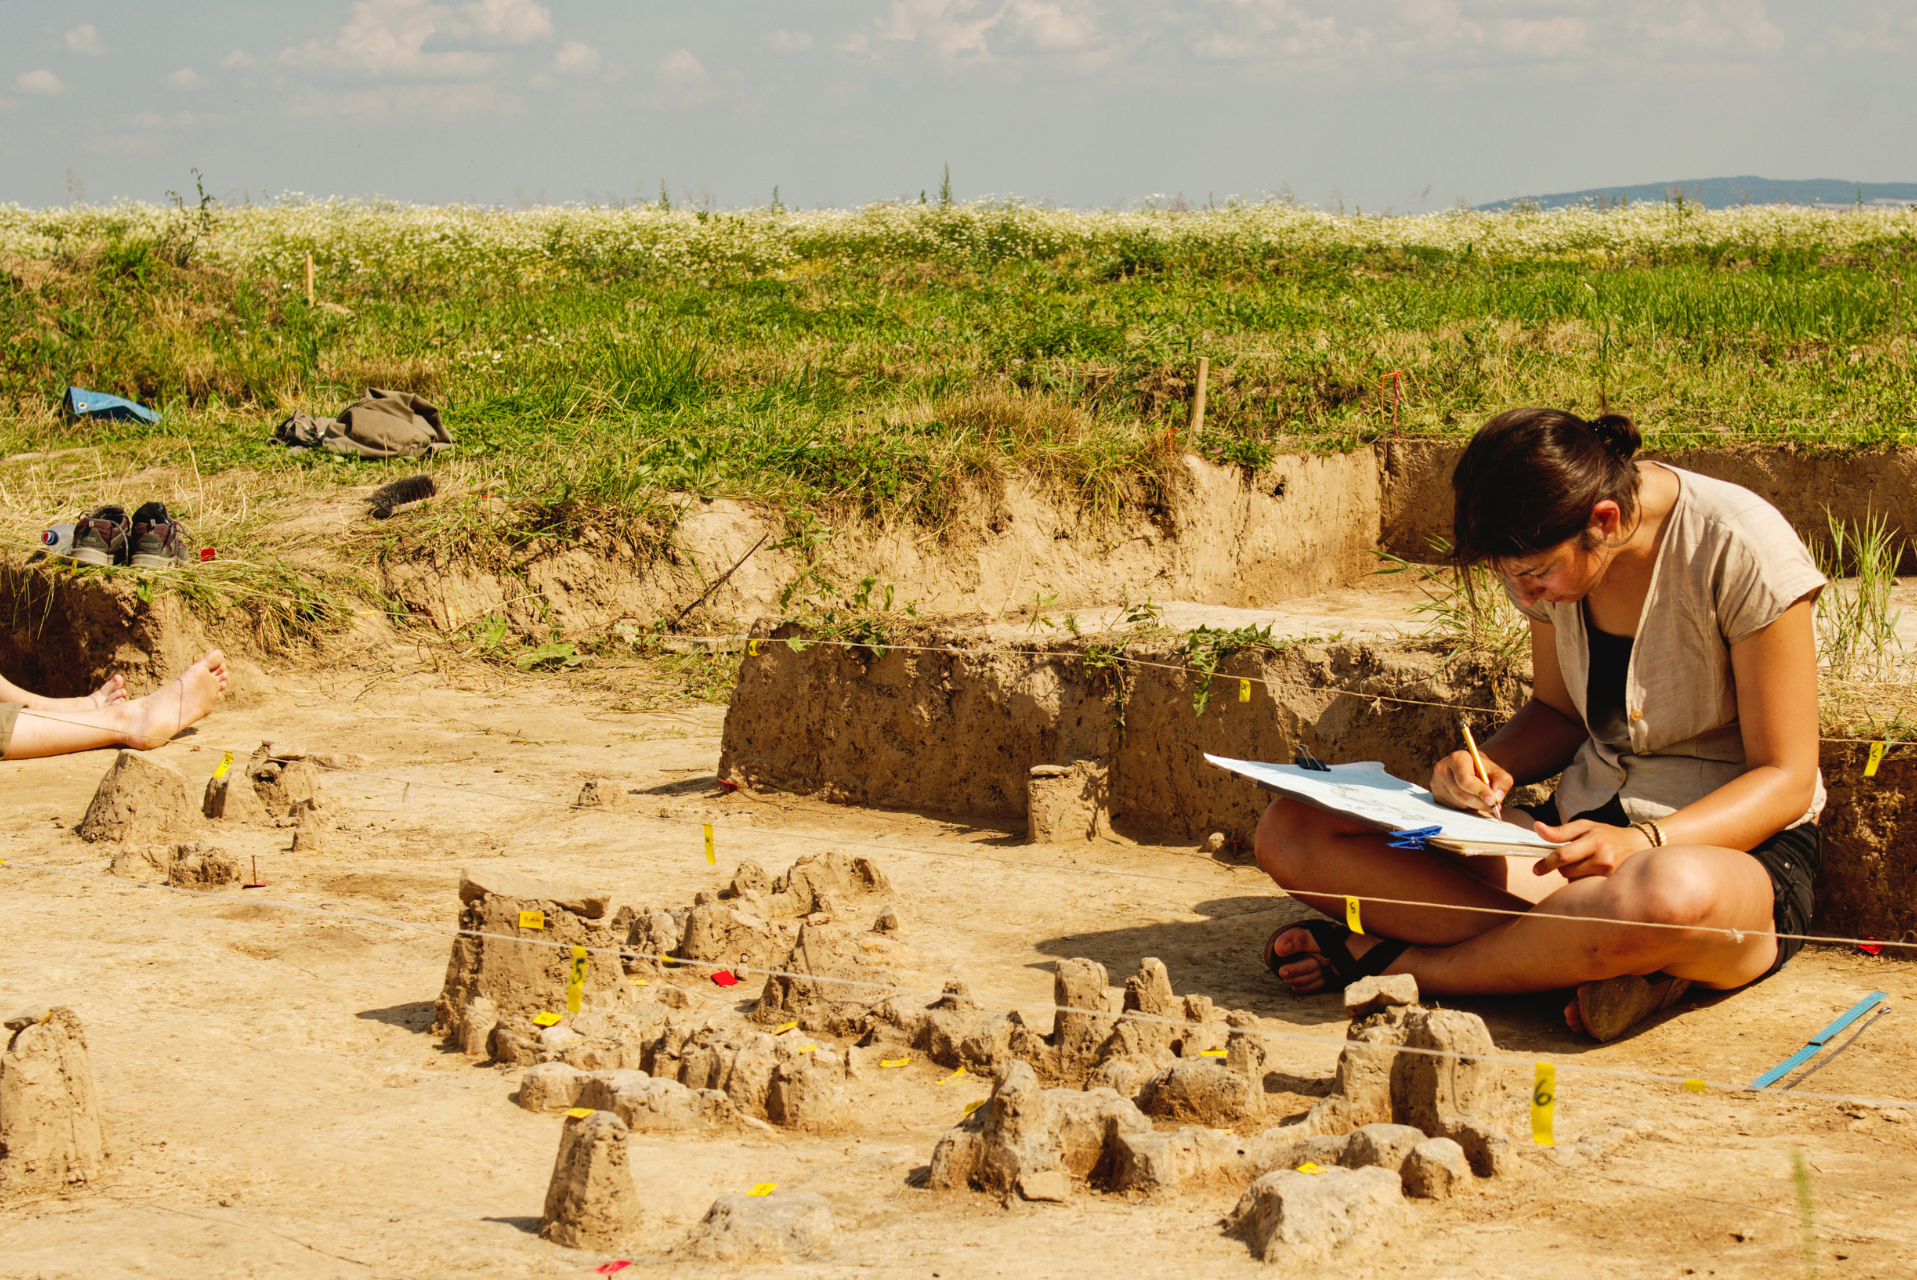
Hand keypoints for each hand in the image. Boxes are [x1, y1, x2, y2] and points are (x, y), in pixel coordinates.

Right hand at [1429, 749, 1511, 817]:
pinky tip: (1471, 802)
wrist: (1473, 770)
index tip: (1493, 801)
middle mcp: (1442, 768)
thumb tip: (1497, 797)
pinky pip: (1451, 808)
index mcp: (1457, 758)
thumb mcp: (1498, 772)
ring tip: (1483, 802)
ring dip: (1473, 807)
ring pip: (1457, 803)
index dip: (1480, 792)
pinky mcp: (1435, 794)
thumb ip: (1502, 782)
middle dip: (1479, 803)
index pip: (1465, 780)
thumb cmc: (1485, 771)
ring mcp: (1436, 782)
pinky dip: (1465, 809)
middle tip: (1493, 807)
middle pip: (1461, 794)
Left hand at [1532, 820, 1652, 878]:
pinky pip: (1587, 887)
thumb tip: (1537, 827)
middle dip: (1563, 866)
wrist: (1638, 845)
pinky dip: (1584, 881)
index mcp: (1595, 841)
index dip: (1547, 863)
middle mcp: (1604, 859)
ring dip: (1574, 874)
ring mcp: (1609, 874)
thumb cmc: (1606, 834)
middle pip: (1567, 871)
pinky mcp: (1612, 884)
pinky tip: (1593, 872)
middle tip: (1574, 858)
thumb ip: (1560, 831)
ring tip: (1587, 864)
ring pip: (1575, 881)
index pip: (1564, 855)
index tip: (1536, 869)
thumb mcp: (1584, 826)